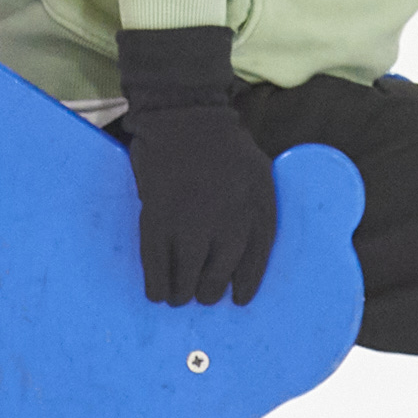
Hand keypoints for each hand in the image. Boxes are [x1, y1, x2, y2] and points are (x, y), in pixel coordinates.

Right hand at [113, 25, 275, 306]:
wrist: (186, 117)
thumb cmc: (226, 147)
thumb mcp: (260, 175)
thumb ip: (258, 211)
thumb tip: (247, 255)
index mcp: (258, 209)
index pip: (255, 262)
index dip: (246, 284)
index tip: (238, 300)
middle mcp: (228, 221)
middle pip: (218, 275)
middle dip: (208, 291)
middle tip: (201, 294)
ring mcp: (191, 221)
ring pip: (187, 276)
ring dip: (181, 293)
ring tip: (178, 296)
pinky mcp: (158, 218)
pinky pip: (156, 263)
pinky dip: (156, 283)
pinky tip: (157, 292)